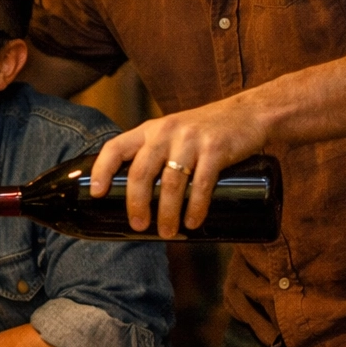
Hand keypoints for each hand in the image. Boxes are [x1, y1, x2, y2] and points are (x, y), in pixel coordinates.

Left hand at [89, 95, 269, 236]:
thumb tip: (138, 200)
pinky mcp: (217, 148)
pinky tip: (192, 222)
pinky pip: (201, 183)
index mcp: (149, 130)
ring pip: (170, 182)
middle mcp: (166, 131)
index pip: (115, 147)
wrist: (250, 112)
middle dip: (136, 203)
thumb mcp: (173, 134)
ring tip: (168, 233)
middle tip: (138, 226)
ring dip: (167, 213)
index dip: (101, 170)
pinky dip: (195, 206)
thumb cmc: (205, 131)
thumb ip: (156, 155)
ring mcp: (191, 139)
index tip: (96, 194)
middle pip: (140, 171)